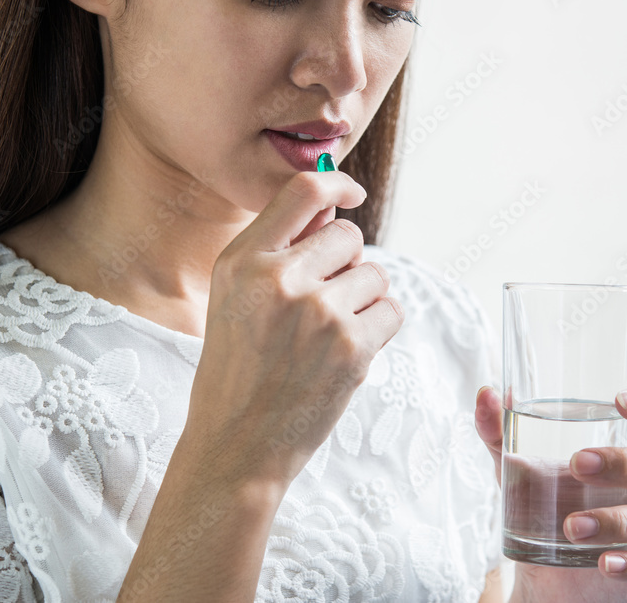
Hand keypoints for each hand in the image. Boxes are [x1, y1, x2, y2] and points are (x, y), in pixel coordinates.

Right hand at [186, 171, 404, 487]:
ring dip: (364, 300)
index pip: (302, 191)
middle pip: (348, 235)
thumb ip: (279, 250)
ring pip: (375, 275)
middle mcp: (278, 278)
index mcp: (242, 261)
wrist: (235, 445)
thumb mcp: (234, 299)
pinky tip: (345, 353)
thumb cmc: (236, 371)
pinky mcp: (350, 347)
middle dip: (346, 263)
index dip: (337, 182)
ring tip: (328, 335)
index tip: (352, 192)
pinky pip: (392, 311)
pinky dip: (378, 329)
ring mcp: (318, 312)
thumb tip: (333, 203)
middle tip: (322, 303)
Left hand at [475, 385, 626, 601]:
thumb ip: (500, 434)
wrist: (553, 580)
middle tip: (575, 465)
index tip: (621, 400)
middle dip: (623, 463)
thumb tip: (486, 394)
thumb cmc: (552, 513)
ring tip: (571, 526)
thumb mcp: (521, 473)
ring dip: (616, 520)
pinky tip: (606, 564)